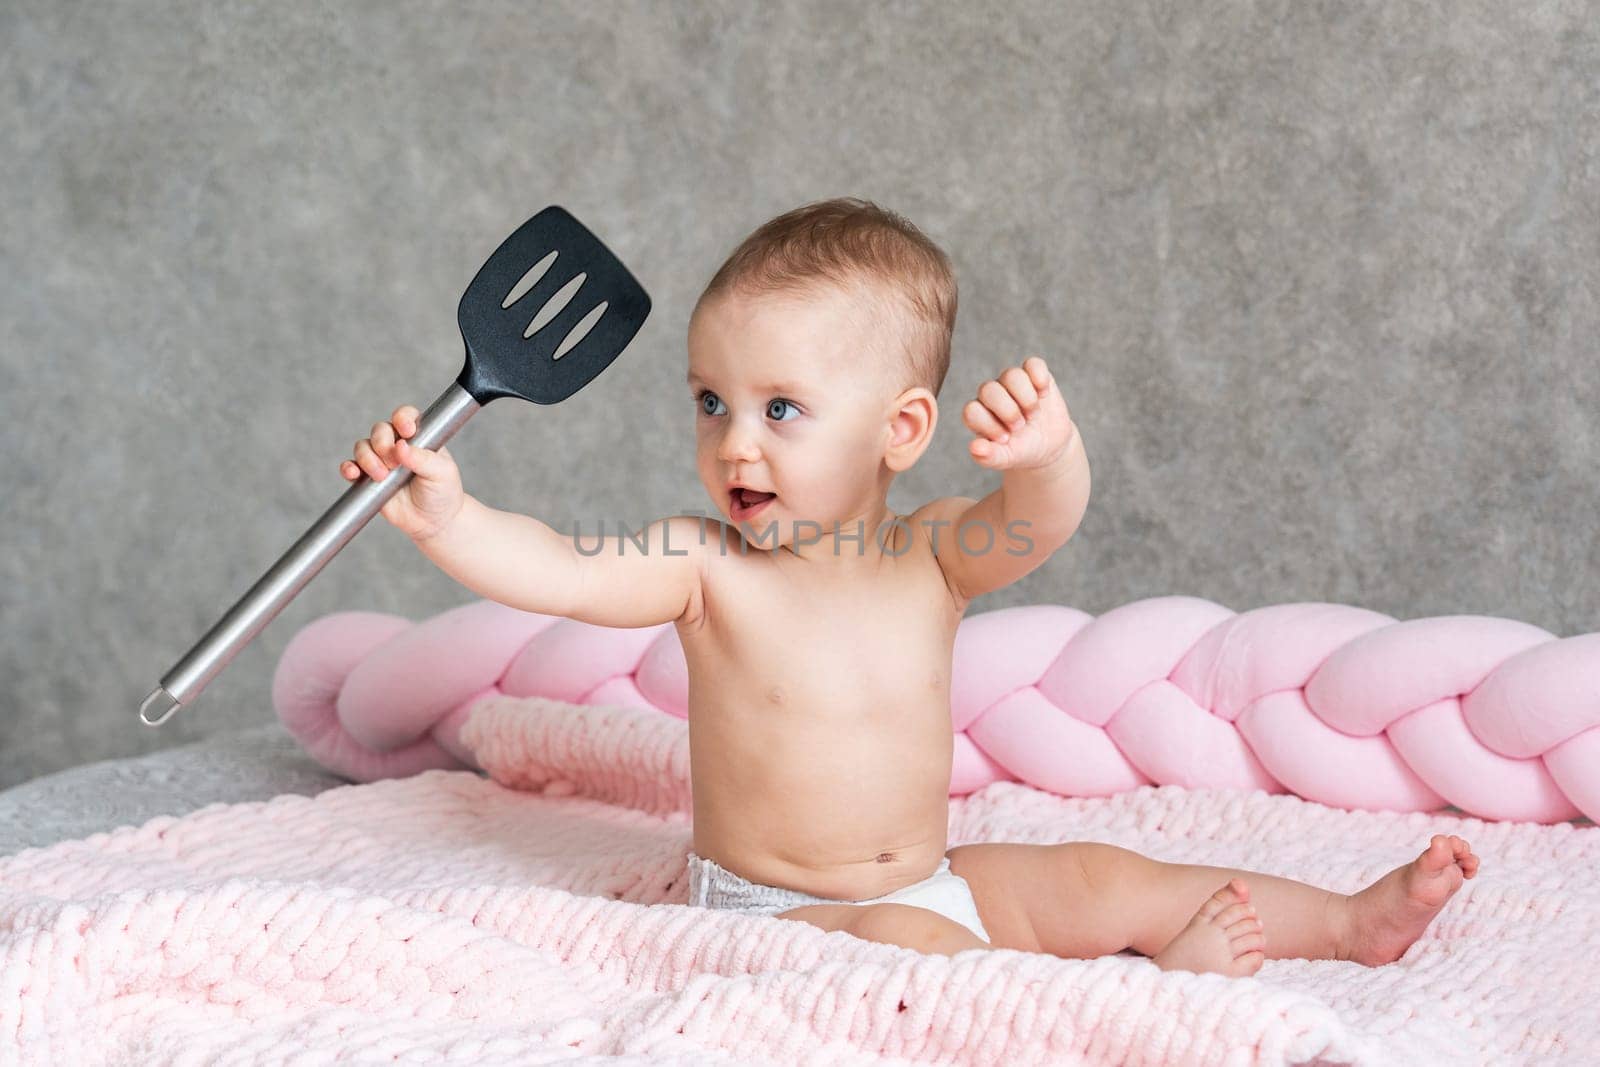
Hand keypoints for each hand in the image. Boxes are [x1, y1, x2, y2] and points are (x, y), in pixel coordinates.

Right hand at [341, 404, 465, 540]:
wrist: (434, 522)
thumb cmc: (443, 492)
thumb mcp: (442, 473)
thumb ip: (422, 459)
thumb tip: (401, 446)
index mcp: (418, 437)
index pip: (405, 416)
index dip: (402, 418)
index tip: (407, 431)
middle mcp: (397, 445)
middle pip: (380, 430)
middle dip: (382, 443)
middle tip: (393, 464)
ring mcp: (381, 461)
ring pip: (363, 446)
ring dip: (367, 458)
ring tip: (382, 476)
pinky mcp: (368, 479)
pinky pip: (351, 468)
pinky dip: (348, 468)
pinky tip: (353, 473)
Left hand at [962, 356, 1076, 469]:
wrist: (1049, 446)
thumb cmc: (1021, 451)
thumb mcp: (1006, 458)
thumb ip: (989, 456)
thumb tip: (974, 448)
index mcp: (978, 414)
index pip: (972, 410)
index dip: (989, 425)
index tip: (1005, 439)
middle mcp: (991, 395)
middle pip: (989, 389)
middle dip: (1008, 411)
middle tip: (1020, 426)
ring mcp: (1012, 383)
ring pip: (1012, 375)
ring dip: (1026, 398)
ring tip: (1033, 415)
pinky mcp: (1034, 375)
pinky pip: (1033, 364)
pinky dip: (1040, 378)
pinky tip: (1043, 394)